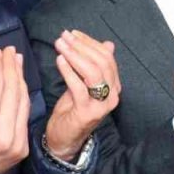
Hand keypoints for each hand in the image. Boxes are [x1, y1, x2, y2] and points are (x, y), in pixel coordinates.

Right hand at [0, 48, 30, 173]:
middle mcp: (4, 133)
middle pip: (12, 90)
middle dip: (12, 68)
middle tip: (10, 51)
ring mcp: (16, 142)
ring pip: (23, 102)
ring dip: (20, 80)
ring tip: (16, 62)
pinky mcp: (21, 149)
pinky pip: (24, 117)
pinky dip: (21, 98)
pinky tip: (18, 86)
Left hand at [45, 31, 120, 161]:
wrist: (64, 139)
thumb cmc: (73, 110)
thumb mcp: (84, 84)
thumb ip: (94, 65)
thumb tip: (108, 44)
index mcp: (114, 86)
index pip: (107, 58)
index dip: (90, 43)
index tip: (73, 34)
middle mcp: (112, 95)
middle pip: (102, 63)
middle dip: (81, 46)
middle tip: (64, 37)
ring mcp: (101, 105)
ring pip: (93, 72)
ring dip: (75, 55)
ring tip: (60, 45)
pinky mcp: (87, 112)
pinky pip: (79, 86)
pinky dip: (68, 71)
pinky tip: (59, 60)